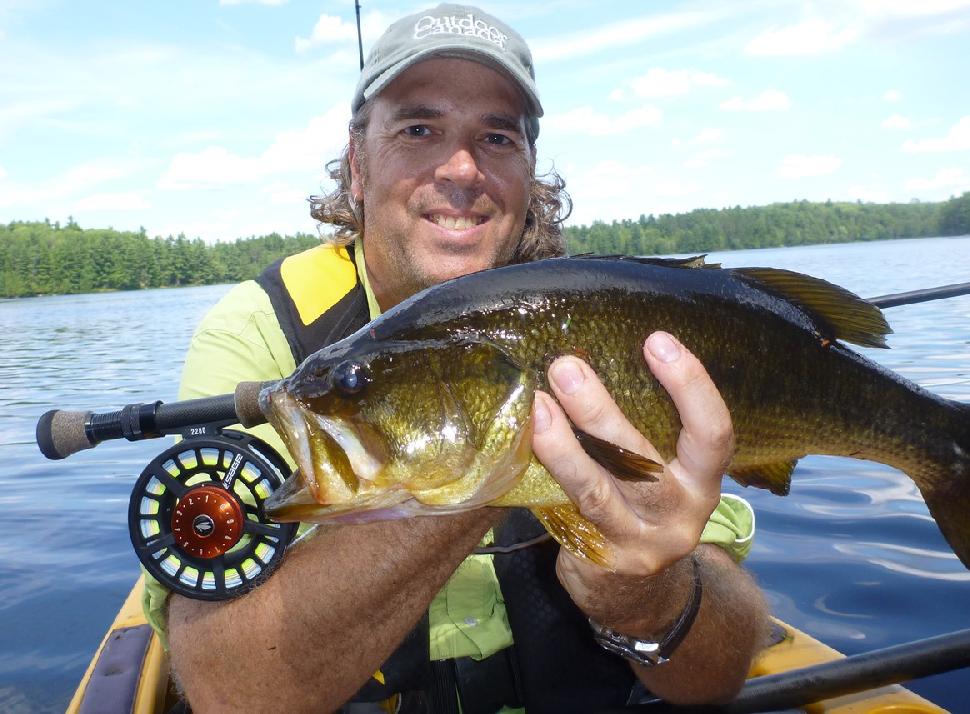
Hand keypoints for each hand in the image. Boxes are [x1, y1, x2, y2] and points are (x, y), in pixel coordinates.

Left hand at [531, 331, 733, 623]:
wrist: (638, 594)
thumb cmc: (646, 507)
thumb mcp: (664, 473)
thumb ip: (646, 429)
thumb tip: (593, 357)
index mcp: (704, 481)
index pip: (713, 433)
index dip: (690, 386)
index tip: (657, 340)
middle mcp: (681, 514)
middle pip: (643, 462)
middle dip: (601, 412)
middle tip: (565, 367)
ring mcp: (640, 542)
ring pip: (597, 491)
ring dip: (563, 445)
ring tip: (537, 404)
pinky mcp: (602, 560)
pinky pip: (567, 511)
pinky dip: (546, 474)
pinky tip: (525, 442)